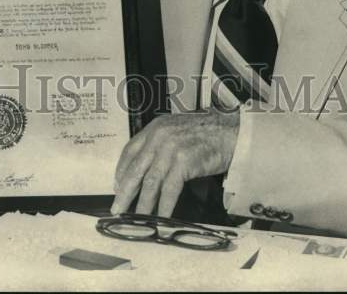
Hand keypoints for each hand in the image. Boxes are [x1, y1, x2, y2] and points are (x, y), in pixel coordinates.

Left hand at [111, 109, 239, 217]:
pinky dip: (164, 207)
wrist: (230, 132)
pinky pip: (169, 190)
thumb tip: (147, 172)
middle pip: (136, 169)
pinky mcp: (183, 162)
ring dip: (142, 204)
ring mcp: (171, 149)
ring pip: (150, 182)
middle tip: (117, 207)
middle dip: (124, 192)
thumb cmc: (206, 133)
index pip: (129, 151)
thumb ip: (160, 145)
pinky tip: (160, 218)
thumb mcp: (176, 131)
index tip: (117, 186)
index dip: (121, 171)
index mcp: (155, 128)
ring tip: (136, 218)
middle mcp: (159, 136)